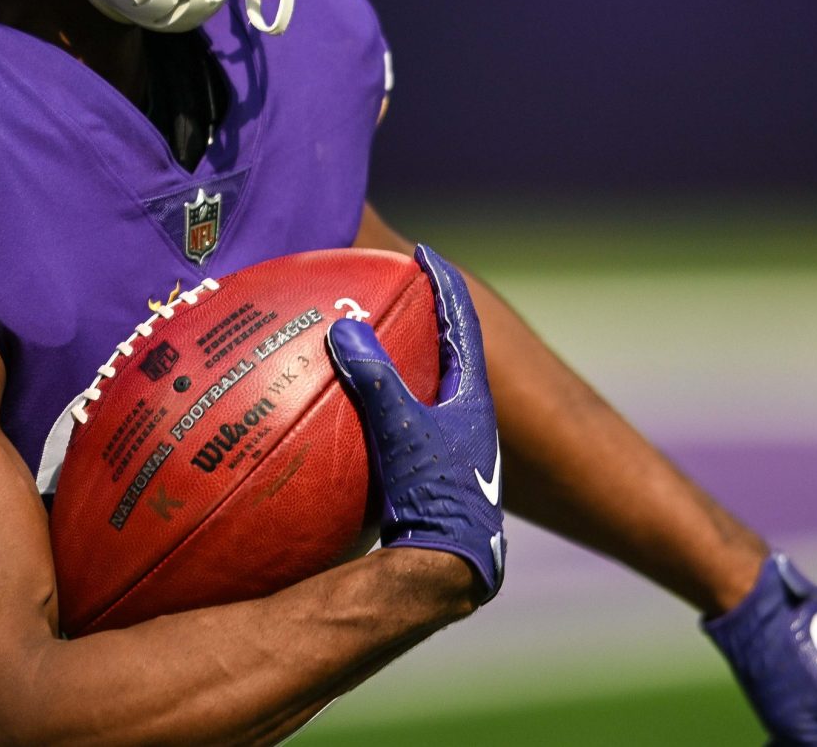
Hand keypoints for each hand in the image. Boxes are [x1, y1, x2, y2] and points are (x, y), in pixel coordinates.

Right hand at [326, 243, 505, 598]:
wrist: (451, 563)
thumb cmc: (435, 494)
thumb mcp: (402, 429)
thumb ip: (375, 377)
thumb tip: (344, 326)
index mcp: (472, 395)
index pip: (461, 321)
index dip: (443, 283)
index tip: (424, 253)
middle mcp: (470, 414)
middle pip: (453, 348)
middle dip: (428, 317)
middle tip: (400, 290)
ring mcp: (456, 443)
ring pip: (435, 385)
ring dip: (412, 359)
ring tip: (377, 341)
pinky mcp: (437, 469)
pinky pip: (415, 417)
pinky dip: (392, 400)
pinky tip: (358, 411)